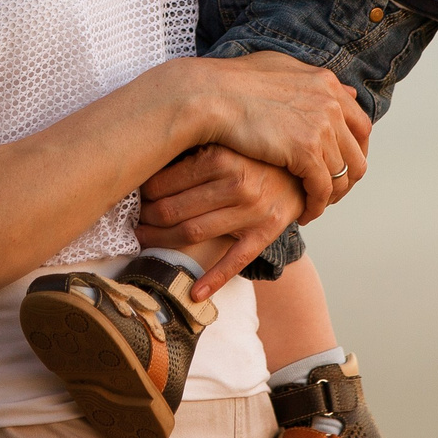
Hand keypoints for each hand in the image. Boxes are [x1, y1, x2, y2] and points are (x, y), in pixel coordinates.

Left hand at [136, 146, 305, 296]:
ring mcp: (251, 211)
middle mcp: (236, 183)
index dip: (143, 193)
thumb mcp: (226, 143)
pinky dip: (213, 280)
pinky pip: (234, 261)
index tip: (133, 196)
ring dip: (161, 241)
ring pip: (191, 234)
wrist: (303, 171)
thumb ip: (193, 150)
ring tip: (144, 239)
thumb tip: (145, 162)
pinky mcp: (264, 233)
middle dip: (146, 218)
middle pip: (172, 210)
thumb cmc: (253, 156)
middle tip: (134, 220)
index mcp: (220, 156)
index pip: (164, 181)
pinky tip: (194, 294)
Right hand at [175, 50, 369, 224]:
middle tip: (329, 194)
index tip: (339, 167)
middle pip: (357, 154)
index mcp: (326, 83)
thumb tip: (346, 91)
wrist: (207, 95)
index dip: (354, 152)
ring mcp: (320, 127)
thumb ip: (312, 80)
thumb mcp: (280, 68)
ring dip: (330, 196)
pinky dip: (316, 206)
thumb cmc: (231, 82)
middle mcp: (330, 103)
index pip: (360, 126)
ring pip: (342, 175)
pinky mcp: (305, 151)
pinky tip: (303, 214)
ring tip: (314, 206)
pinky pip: (322, 189)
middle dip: (346, 178)